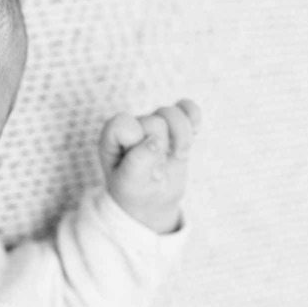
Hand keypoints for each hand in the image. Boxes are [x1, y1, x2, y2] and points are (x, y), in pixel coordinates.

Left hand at [98, 99, 201, 233]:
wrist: (152, 199)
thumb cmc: (135, 190)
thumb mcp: (131, 183)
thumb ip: (138, 161)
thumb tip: (156, 140)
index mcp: (112, 138)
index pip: (123, 124)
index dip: (137, 141)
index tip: (141, 164)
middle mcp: (132, 127)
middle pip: (154, 122)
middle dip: (162, 148)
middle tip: (157, 170)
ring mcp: (153, 125)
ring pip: (171, 113)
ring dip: (182, 137)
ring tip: (179, 156)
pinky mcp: (174, 126)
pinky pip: (186, 107)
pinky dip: (193, 117)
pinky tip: (195, 132)